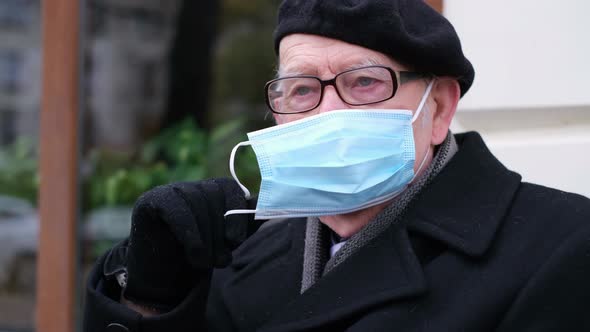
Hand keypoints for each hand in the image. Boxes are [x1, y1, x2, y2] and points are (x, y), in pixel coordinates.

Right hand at [103, 178, 262, 310]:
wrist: (164, 275)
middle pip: (213, 200)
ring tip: (204, 263)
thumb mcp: (228, 238)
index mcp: (214, 190)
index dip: (237, 214)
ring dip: (204, 241)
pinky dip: (190, 235)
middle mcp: (193, 185)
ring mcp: (170, 190)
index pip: (231, 188)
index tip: (236, 241)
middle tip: (220, 261)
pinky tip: (194, 255)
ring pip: (196, 207)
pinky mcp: (151, 201)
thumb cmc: (201, 254)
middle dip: (219, 236)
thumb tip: (282, 206)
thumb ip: (250, 221)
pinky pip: (177, 211)